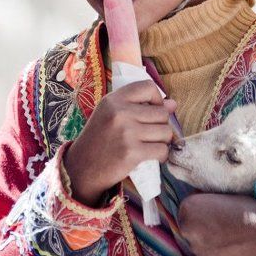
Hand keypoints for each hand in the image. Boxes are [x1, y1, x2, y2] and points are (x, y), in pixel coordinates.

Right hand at [63, 80, 177, 205]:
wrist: (82, 168)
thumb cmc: (99, 140)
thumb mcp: (111, 115)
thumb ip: (139, 106)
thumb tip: (173, 104)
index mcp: (113, 99)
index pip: (148, 87)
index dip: (157, 99)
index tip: (151, 111)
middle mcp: (119, 112)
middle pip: (162, 113)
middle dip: (161, 125)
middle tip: (150, 134)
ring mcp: (126, 133)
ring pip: (166, 132)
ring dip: (163, 141)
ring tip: (150, 145)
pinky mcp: (132, 153)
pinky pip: (162, 150)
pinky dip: (161, 155)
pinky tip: (151, 156)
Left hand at [177, 192, 255, 255]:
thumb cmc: (245, 209)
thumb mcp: (220, 196)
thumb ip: (203, 203)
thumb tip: (198, 208)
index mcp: (188, 208)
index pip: (185, 213)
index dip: (199, 213)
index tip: (213, 213)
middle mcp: (188, 228)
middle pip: (188, 230)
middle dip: (200, 229)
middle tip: (219, 226)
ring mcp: (197, 248)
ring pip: (197, 246)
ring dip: (207, 243)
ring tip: (226, 236)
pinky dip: (215, 253)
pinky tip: (228, 246)